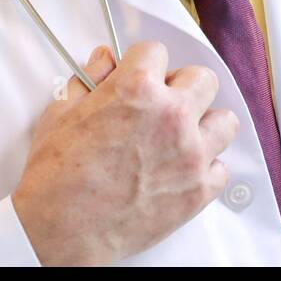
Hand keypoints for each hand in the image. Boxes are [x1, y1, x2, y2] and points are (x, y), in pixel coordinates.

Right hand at [11, 41, 238, 265]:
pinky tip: (182, 172)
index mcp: (137, 89)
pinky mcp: (198, 190)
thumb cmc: (56, 175)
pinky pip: (221, 169)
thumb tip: (106, 59)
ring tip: (182, 138)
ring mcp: (190, 153)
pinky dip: (205, 170)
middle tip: (164, 105)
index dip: (144, 64)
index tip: (141, 75)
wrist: (60, 230)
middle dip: (182, 87)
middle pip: (202, 79)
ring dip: (204, 126)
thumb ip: (90, 79)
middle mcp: (171, 115)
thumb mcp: (62, 113)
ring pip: (224, 121)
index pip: (157, 51)